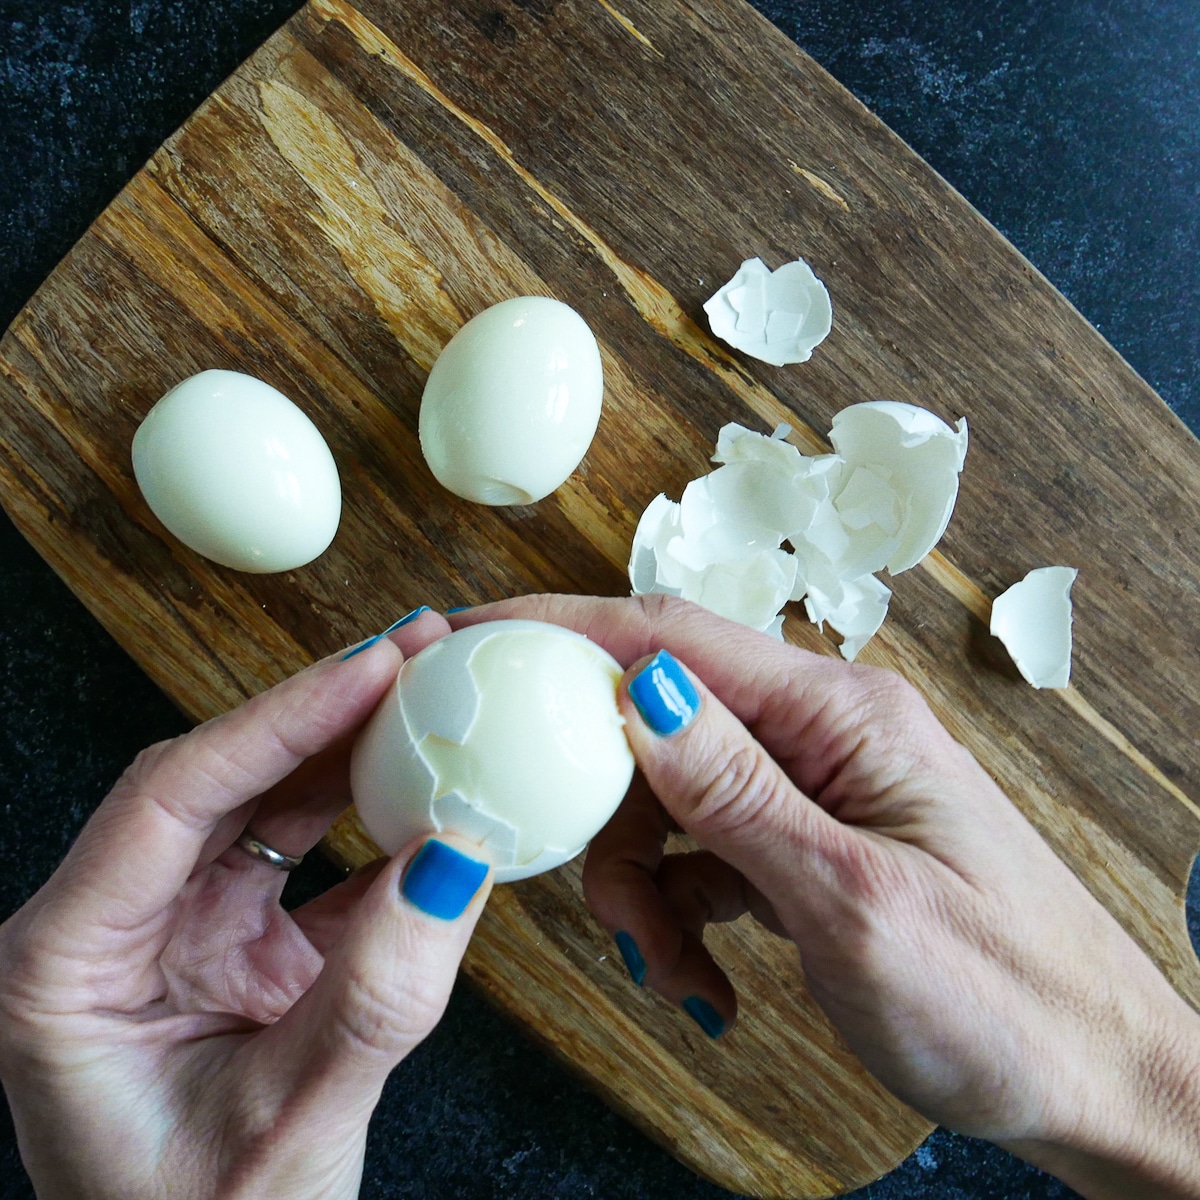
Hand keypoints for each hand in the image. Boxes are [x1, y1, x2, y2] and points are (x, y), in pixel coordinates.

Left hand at [0, 610, 491, 1199]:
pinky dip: (369, 820)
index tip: (373, 668)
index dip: (280, 718)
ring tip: (423, 694)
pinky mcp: (234, 941)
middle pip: (217, 774)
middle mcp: (113, 927)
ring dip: (347, 747)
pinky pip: (304, 855)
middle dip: (320, 708)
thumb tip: (456, 863)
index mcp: (66, 964)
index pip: (171, 796)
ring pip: (261, 800)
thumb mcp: (290, 1127)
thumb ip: (376, 996)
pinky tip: (422, 790)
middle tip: (413, 652)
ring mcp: (176, 929)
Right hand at [453, 595, 1199, 1199]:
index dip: (560, 630)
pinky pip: (699, 852)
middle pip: (653, 722)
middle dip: (600, 810)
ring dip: (639, 883)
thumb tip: (640, 688)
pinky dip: (676, 911)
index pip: (671, 637)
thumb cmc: (1004, 997)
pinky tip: (703, 976)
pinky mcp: (802, 841)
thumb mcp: (851, 901)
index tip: (467, 642)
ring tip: (673, 969)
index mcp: (840, 715)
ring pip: (665, 798)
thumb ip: (737, 791)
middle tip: (595, 901)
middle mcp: (820, 733)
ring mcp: (810, 788)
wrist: (1091, 1077)